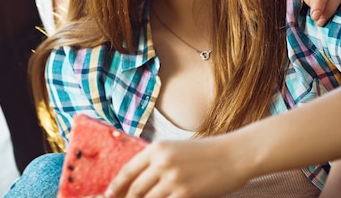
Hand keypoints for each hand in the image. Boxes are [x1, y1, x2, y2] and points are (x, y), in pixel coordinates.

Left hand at [103, 138, 250, 197]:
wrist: (233, 155)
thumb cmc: (205, 153)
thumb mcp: (175, 149)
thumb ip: (157, 161)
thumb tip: (138, 179)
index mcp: (156, 149)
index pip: (128, 170)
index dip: (117, 185)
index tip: (109, 194)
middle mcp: (161, 162)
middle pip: (135, 188)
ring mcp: (173, 179)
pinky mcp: (185, 193)